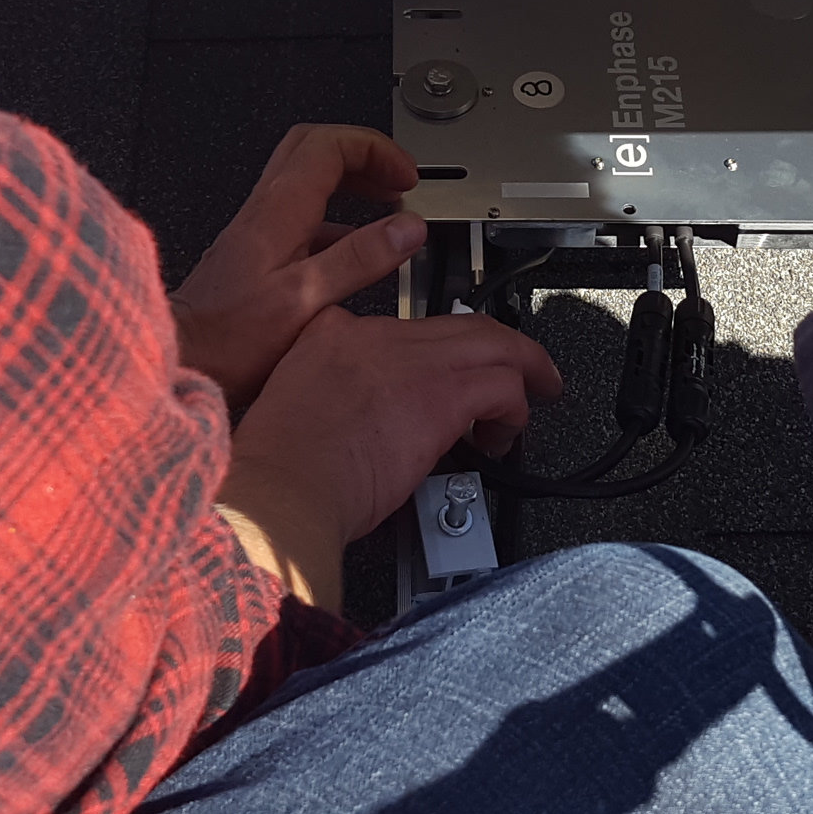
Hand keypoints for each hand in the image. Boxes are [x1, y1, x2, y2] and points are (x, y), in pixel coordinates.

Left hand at [173, 125, 425, 407]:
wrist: (182, 358)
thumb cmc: (229, 337)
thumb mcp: (306, 298)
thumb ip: (359, 258)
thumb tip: (406, 228)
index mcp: (279, 210)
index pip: (330, 145)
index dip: (375, 150)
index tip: (406, 175)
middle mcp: (264, 211)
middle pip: (314, 149)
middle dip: (363, 155)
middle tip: (395, 177)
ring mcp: (257, 231)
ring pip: (307, 181)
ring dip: (350, 184)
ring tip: (386, 206)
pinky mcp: (255, 255)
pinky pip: (301, 218)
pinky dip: (336, 220)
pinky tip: (354, 249)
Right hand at [218, 307, 559, 602]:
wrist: (279, 490)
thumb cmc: (280, 473)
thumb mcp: (291, 410)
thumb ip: (329, 402)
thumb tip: (365, 427)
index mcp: (333, 336)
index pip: (402, 326)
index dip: (435, 350)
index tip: (444, 373)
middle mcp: (374, 336)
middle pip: (458, 323)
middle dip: (499, 345)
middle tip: (522, 368)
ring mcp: (408, 360)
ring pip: (492, 344)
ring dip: (521, 373)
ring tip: (533, 397)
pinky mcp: (439, 394)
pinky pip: (502, 387)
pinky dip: (514, 410)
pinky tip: (505, 436)